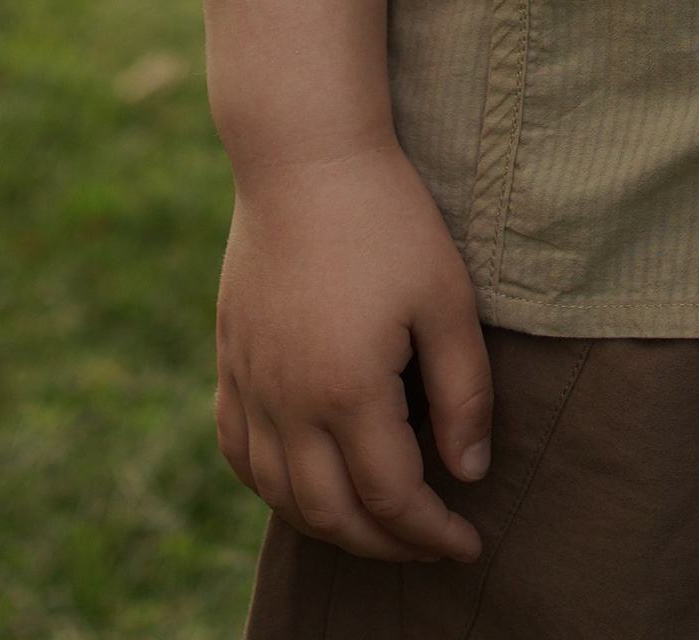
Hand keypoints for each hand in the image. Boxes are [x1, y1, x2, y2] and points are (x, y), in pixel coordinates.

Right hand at [215, 138, 492, 561]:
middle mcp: (288, 402)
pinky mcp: (229, 358)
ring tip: (376, 523)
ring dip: (329, 525)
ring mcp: (250, 382)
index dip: (432, 533)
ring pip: (278, 494)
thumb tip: (469, 473)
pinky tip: (300, 483)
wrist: (303, 154)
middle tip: (429, 543)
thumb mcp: (446, 298)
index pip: (392, 499)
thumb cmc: (387, 218)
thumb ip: (463, 394)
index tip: (468, 543)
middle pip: (332, 514)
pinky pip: (237, 450)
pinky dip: (270, 485)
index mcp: (347, 391)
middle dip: (385, 544)